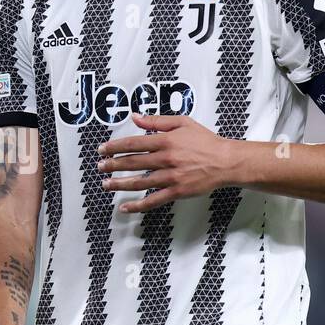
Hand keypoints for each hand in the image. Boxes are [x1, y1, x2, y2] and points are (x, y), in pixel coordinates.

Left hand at [97, 113, 242, 213]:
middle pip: (132, 162)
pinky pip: (153, 200)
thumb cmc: (205, 141)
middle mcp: (165, 159)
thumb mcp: (183, 123)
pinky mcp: (177, 192)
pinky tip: (124, 207)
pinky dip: (138, 205)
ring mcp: (170, 177)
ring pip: (139, 182)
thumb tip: (135, 117)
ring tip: (105, 184)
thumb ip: (157, 121)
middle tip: (99, 166)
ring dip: (119, 184)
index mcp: (165, 140)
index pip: (133, 143)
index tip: (102, 149)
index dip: (115, 147)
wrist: (226, 161)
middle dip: (113, 164)